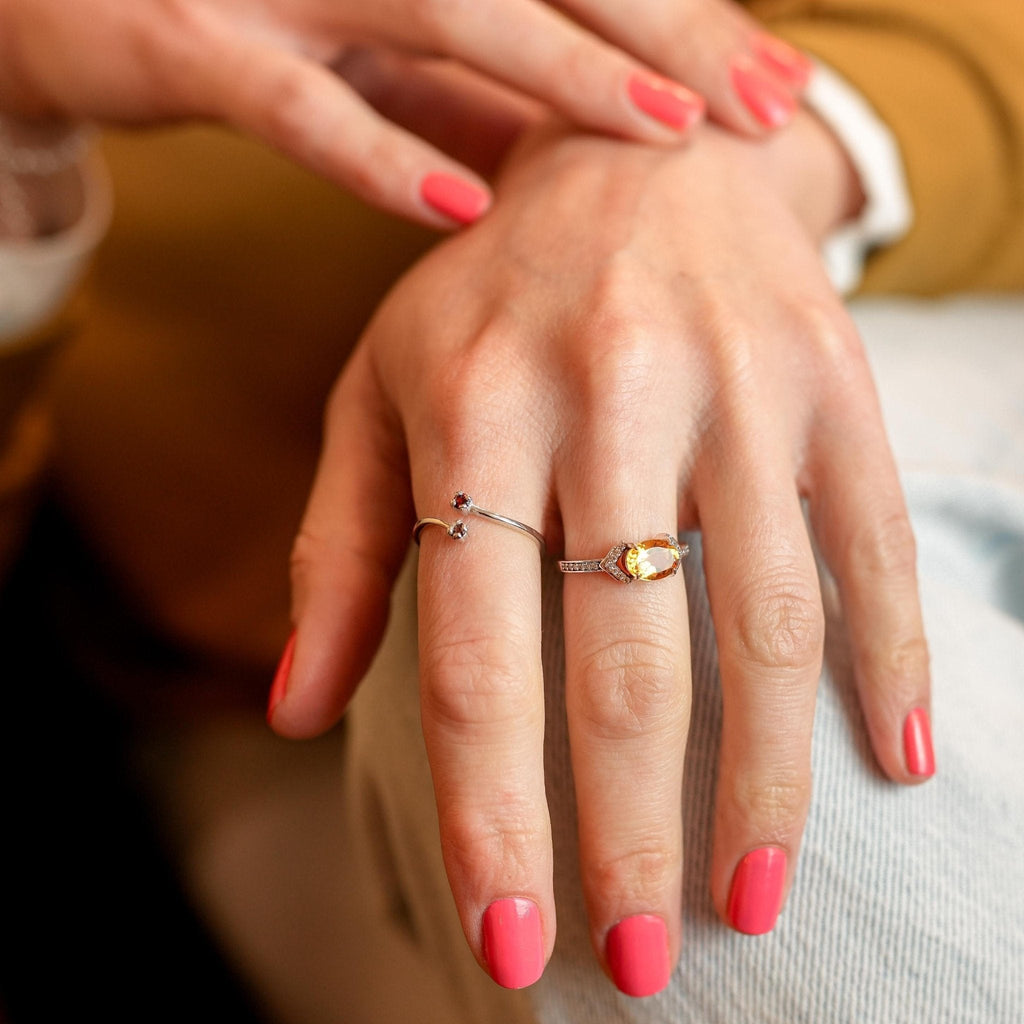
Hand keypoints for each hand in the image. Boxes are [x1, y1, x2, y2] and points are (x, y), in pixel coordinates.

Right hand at [0, 0, 810, 226]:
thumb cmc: (240, 18)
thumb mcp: (373, 53)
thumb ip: (467, 93)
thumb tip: (566, 156)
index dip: (685, 21)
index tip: (778, 86)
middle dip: (666, 37)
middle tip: (769, 108)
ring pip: (445, 10)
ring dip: (560, 74)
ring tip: (665, 135)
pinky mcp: (192, 38)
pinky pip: (300, 105)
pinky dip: (380, 154)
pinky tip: (467, 203)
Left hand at [270, 114, 930, 992]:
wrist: (631, 156)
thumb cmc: (488, 295)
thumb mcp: (378, 394)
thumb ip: (336, 550)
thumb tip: (295, 710)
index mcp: (474, 413)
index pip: (478, 657)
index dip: (495, 815)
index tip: (510, 938)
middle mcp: (607, 398)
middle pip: (626, 665)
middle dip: (629, 835)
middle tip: (632, 960)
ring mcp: (733, 387)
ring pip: (764, 624)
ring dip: (763, 785)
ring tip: (752, 900)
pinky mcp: (829, 380)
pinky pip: (871, 541)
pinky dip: (892, 659)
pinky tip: (893, 765)